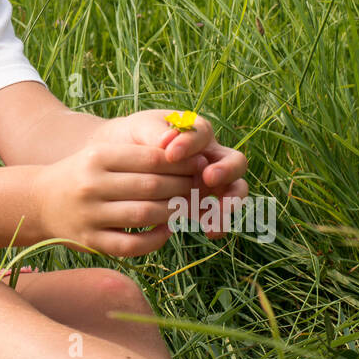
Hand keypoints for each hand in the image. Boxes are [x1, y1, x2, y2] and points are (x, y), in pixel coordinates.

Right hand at [32, 140, 207, 257]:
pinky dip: (155, 240)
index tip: (200, 165)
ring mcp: (89, 215)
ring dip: (172, 212)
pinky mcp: (89, 241)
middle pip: (150, 186)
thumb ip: (138, 157)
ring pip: (144, 214)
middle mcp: (91, 184)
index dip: (181, 163)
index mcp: (97, 157)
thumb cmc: (82, 175)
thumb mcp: (101, 155)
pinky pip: (131, 245)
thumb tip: (188, 162)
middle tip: (199, 189)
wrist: (39, 201)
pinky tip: (166, 231)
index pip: (150, 158)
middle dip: (182, 187)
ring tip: (185, 208)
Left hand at [89, 110, 249, 239]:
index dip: (190, 144)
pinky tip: (208, 230)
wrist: (123, 159)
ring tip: (216, 213)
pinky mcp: (203, 203)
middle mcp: (210, 156)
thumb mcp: (141, 128)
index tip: (170, 154)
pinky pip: (219, 214)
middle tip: (208, 178)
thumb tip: (168, 142)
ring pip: (235, 189)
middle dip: (226, 170)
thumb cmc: (136, 137)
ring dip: (230, 201)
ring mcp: (210, 181)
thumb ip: (155, 133)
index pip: (203, 134)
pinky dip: (218, 223)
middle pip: (236, 161)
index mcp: (196, 132)